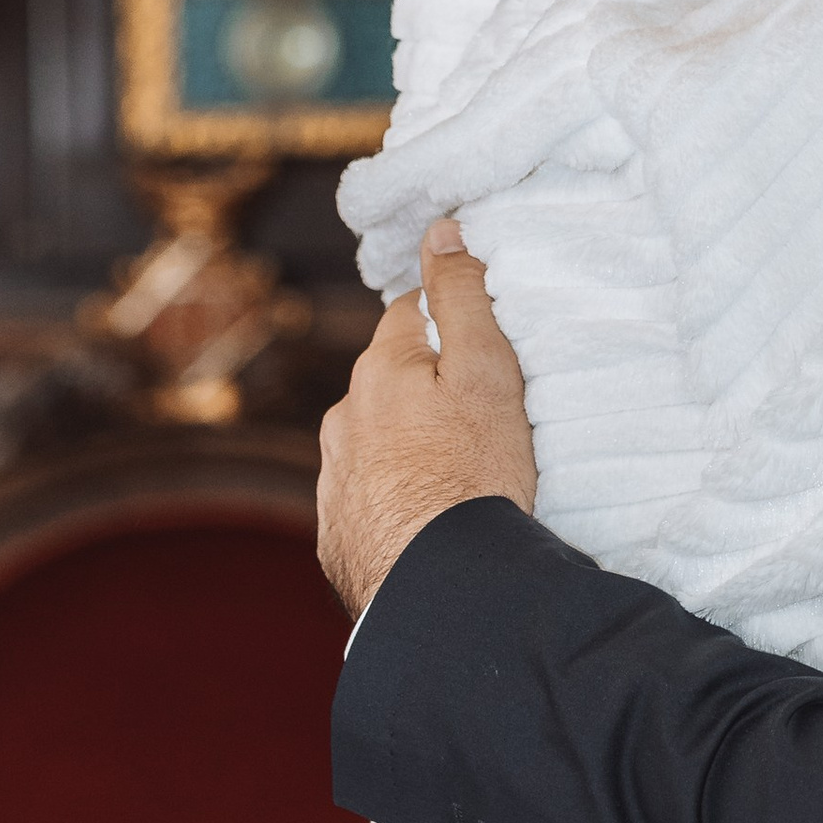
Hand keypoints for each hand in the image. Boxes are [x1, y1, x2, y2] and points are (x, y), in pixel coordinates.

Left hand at [317, 218, 536, 622]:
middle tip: (483, 417)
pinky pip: (370, 500)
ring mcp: (334, 482)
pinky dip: (395, 500)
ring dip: (407, 446)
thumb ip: (463, 296)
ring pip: (376, 441)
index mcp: (379, 371)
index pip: (413, 314)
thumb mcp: (487, 373)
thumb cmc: (473, 477)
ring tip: (459, 476)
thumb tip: (441, 229)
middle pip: (391, 380)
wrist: (438, 592)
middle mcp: (344, 419)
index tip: (486, 350)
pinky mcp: (338, 538)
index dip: (454, 324)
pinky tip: (429, 520)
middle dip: (427, 387)